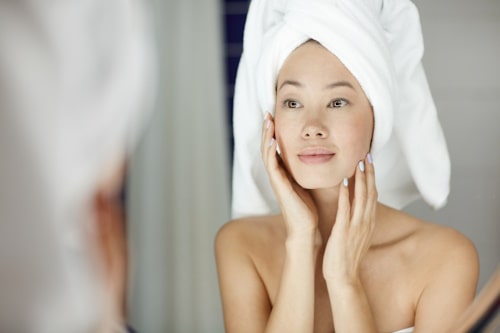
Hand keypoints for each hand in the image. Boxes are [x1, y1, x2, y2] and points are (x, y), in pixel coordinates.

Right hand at [261, 113, 318, 238]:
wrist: (306, 230)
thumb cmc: (308, 210)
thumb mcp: (308, 184)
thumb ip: (309, 171)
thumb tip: (320, 155)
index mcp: (283, 174)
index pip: (275, 148)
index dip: (274, 132)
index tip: (276, 116)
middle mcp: (277, 175)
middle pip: (267, 147)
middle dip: (267, 130)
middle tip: (267, 113)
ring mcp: (276, 181)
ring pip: (267, 154)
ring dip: (266, 136)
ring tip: (268, 121)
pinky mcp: (279, 187)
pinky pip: (272, 166)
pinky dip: (271, 152)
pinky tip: (274, 140)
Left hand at [322, 154, 376, 284]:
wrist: (343, 277)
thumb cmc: (346, 257)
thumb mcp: (356, 236)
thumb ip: (357, 221)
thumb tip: (355, 208)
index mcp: (368, 223)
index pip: (373, 196)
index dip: (372, 178)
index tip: (370, 162)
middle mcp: (365, 222)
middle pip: (370, 193)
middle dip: (369, 173)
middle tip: (367, 155)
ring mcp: (356, 226)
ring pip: (361, 198)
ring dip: (360, 179)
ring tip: (358, 162)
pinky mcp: (343, 230)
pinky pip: (345, 209)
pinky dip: (345, 194)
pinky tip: (342, 181)